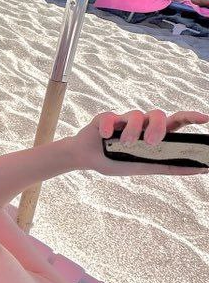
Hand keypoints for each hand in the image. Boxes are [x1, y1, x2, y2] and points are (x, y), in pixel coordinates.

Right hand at [69, 109, 208, 175]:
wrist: (85, 159)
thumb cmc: (115, 161)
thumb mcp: (144, 166)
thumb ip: (168, 166)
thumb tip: (199, 168)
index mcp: (153, 134)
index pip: (176, 121)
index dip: (191, 117)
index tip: (205, 119)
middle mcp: (141, 125)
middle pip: (159, 114)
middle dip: (158, 126)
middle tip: (151, 142)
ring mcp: (124, 119)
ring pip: (137, 114)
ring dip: (133, 130)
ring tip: (125, 143)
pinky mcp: (107, 117)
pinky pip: (112, 117)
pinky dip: (110, 128)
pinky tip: (105, 137)